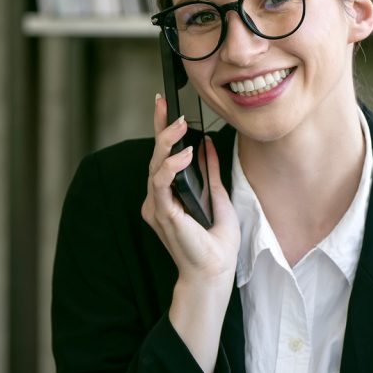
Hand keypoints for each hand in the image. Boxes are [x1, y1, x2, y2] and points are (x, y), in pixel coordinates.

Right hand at [140, 94, 238, 286]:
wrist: (215, 270)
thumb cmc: (216, 242)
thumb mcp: (217, 197)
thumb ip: (209, 172)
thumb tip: (208, 145)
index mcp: (169, 195)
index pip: (163, 157)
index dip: (161, 129)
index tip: (163, 103)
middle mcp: (158, 199)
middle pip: (155, 156)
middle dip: (160, 127)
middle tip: (168, 105)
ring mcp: (157, 206)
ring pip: (155, 165)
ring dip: (167, 142)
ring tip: (181, 125)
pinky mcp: (162, 213)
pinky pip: (160, 182)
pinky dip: (171, 166)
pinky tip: (185, 154)